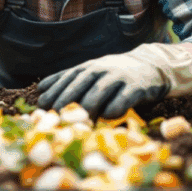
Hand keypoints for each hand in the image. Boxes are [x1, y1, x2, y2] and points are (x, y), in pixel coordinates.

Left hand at [37, 43, 191, 119]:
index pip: (67, 78)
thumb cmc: (115, 75)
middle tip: (56, 117)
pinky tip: (107, 117)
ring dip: (88, 109)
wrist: (151, 67)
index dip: (54, 91)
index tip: (42, 106)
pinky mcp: (136, 87)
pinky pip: (123, 99)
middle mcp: (101, 69)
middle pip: (80, 84)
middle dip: (66, 101)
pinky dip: (114, 108)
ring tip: (79, 123)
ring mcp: (119, 77)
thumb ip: (68, 80)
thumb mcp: (91, 72)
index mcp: (88, 67)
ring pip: (99, 92)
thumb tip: (40, 90)